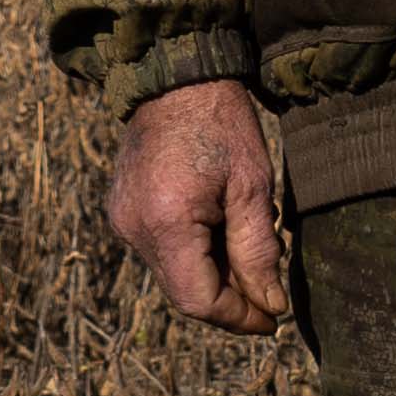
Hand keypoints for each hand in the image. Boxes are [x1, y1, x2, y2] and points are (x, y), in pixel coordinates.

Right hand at [107, 80, 291, 331]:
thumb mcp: (253, 186)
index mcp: (166, 222)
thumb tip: (270, 306)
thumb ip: (258, 252)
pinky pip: (160, 251)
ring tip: (245, 245)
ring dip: (212, 275)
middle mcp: (134, 228)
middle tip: (269, 288)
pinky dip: (193, 254)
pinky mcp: (122, 211)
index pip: (198, 300)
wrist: (175, 77)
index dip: (238, 317)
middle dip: (229, 298)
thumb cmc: (220, 123)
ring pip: (172, 274)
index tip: (273, 318)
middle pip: (183, 292)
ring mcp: (122, 220)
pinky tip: (219, 229)